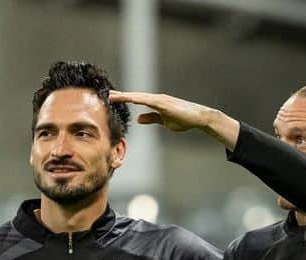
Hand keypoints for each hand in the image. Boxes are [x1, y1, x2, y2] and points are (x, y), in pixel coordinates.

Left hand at [108, 90, 239, 147]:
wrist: (199, 117)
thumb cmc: (183, 119)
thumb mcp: (164, 121)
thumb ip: (151, 118)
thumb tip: (138, 119)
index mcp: (155, 103)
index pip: (136, 100)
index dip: (124, 99)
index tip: (112, 99)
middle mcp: (156, 98)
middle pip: (135, 96)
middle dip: (121, 96)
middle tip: (107, 94)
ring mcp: (160, 100)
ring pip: (139, 97)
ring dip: (125, 96)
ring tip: (112, 96)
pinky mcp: (164, 103)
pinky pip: (148, 101)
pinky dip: (138, 99)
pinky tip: (129, 99)